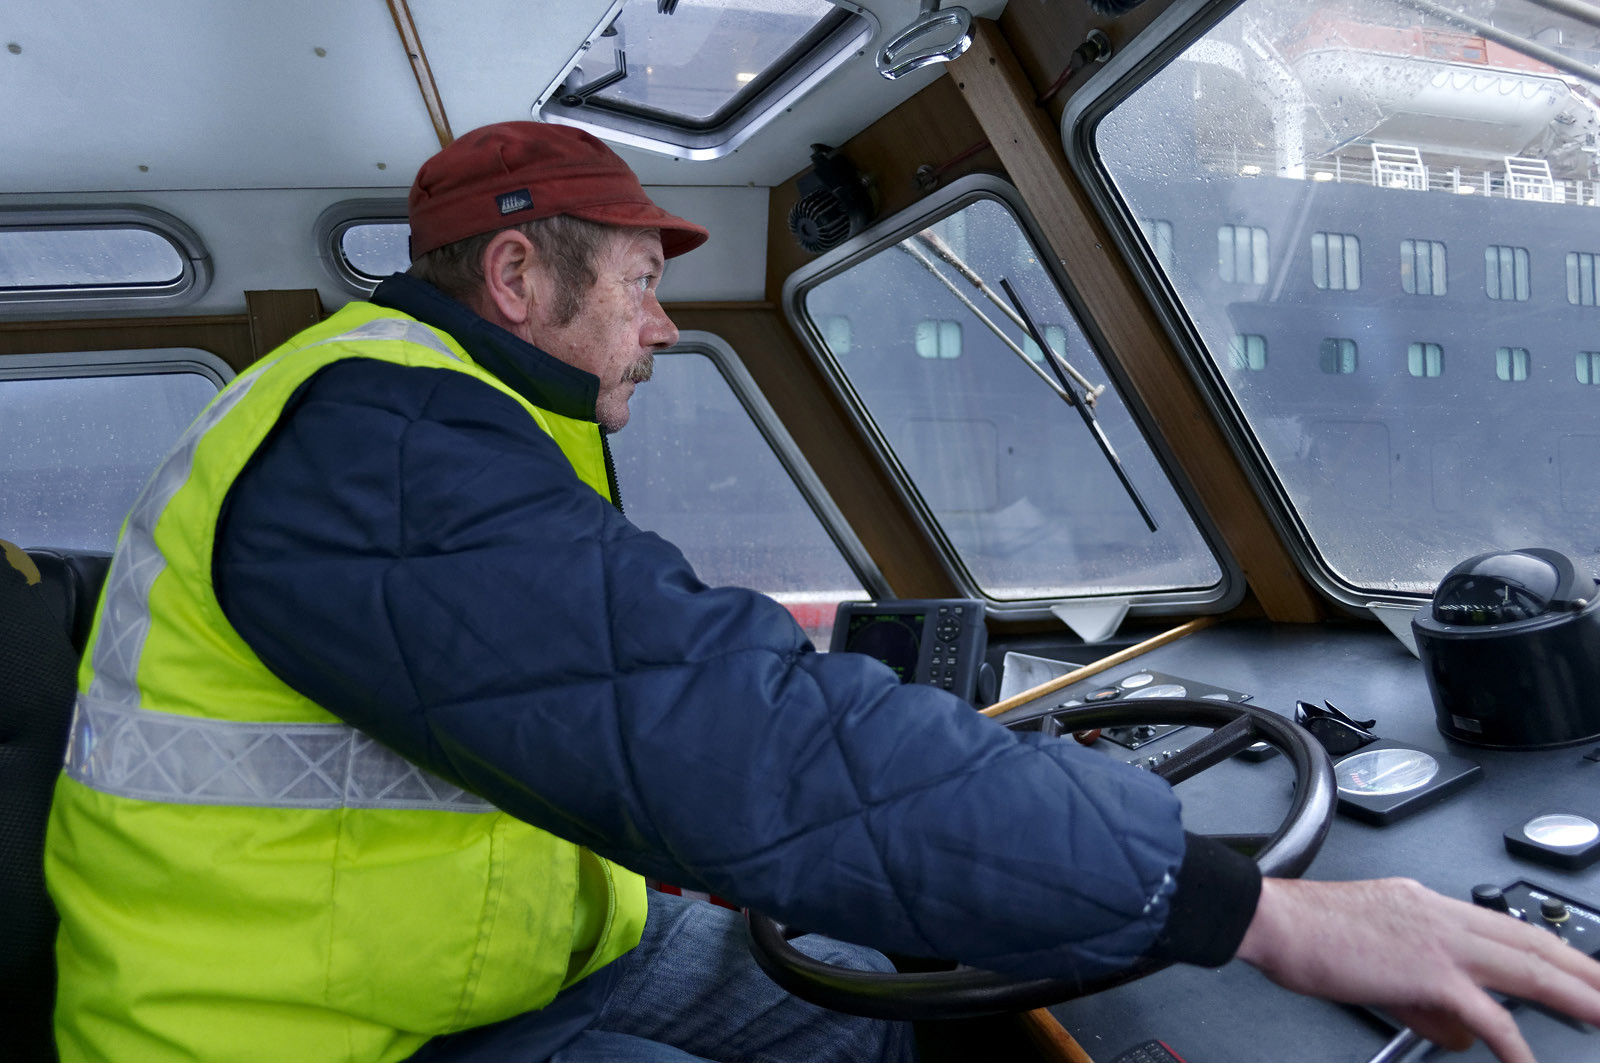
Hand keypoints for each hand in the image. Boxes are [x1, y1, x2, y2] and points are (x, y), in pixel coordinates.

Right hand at [1234, 877, 1599, 1062]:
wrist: (1275, 919)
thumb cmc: (1306, 932)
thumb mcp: (1374, 966)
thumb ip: (1425, 1001)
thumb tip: (1459, 1033)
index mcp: (1427, 904)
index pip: (1505, 926)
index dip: (1551, 948)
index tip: (1577, 967)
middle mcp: (1441, 915)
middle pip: (1534, 942)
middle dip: (1582, 970)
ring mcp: (1440, 942)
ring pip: (1531, 968)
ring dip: (1578, 995)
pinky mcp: (1430, 974)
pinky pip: (1490, 1016)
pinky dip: (1517, 1045)